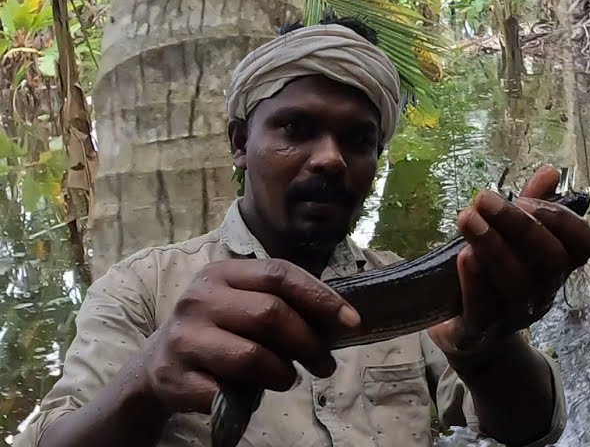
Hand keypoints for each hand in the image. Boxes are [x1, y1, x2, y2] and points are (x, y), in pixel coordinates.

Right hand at [133, 260, 360, 414]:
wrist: (156, 366)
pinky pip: (225, 392)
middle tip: (326, 363)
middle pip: (270, 314)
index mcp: (222, 274)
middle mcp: (198, 299)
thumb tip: (340, 321)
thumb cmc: (218, 332)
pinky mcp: (173, 377)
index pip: (280, 274)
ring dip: (283, 373)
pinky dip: (247, 397)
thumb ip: (282, 304)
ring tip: (290, 378)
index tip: (351, 321)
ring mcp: (183, 338)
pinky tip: (250, 394)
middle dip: (309, 342)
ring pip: (251, 356)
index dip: (321, 296)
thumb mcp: (243, 305)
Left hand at [429, 165, 589, 357]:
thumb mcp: (511, 236)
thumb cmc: (494, 274)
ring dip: (494, 247)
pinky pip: (484, 309)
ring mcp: (516, 314)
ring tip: (468, 219)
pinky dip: (475, 282)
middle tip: (485, 199)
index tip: (527, 199)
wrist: (469, 333)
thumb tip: (550, 172)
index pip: (584, 244)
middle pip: (550, 260)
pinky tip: (463, 256)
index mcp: (557, 265)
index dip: (563, 220)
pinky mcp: (482, 331)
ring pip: (518, 283)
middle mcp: (544, 290)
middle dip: (521, 226)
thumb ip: (531, 205)